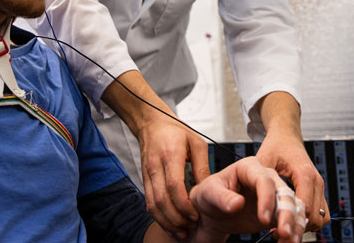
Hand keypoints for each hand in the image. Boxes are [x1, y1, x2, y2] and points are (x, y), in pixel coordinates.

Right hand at [139, 111, 210, 239]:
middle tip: (191, 226)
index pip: (174, 185)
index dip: (184, 204)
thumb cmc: (174, 130)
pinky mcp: (144, 178)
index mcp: (170, 154)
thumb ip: (202, 166)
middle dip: (176, 218)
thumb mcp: (196, 142)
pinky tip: (170, 223)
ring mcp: (147, 173)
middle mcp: (155, 165)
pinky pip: (148, 202)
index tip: (195, 214)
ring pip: (152, 204)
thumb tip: (209, 190)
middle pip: (161, 199)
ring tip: (182, 230)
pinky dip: (158, 216)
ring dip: (166, 221)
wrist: (151, 123)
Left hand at [187, 157, 306, 242]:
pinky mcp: (277, 211)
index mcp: (248, 167)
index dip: (267, 198)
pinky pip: (292, 219)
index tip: (264, 218)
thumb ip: (222, 196)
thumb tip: (237, 203)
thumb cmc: (209, 194)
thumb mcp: (209, 192)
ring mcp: (273, 195)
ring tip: (289, 240)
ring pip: (293, 205)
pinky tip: (288, 242)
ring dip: (295, 224)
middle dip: (287, 212)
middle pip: (284, 191)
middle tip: (284, 233)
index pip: (263, 179)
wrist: (213, 212)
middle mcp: (264, 178)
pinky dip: (294, 230)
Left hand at [255, 130, 328, 231]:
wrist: (286, 137)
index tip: (277, 230)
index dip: (293, 221)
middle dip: (299, 228)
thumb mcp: (264, 160)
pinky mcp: (318, 191)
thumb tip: (257, 201)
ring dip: (306, 227)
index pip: (306, 206)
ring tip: (286, 230)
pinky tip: (291, 221)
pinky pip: (322, 214)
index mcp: (304, 173)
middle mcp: (316, 181)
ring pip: (323, 218)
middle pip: (316, 217)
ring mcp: (319, 186)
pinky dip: (310, 221)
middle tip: (280, 236)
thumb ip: (262, 180)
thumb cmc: (275, 146)